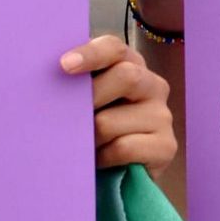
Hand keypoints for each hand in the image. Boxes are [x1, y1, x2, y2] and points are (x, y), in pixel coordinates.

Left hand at [66, 36, 176, 170]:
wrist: (118, 172)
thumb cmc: (95, 128)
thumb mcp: (85, 100)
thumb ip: (76, 83)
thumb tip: (53, 75)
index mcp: (130, 65)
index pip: (114, 48)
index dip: (90, 54)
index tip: (64, 65)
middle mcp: (153, 85)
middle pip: (126, 76)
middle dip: (90, 98)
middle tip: (65, 117)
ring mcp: (163, 116)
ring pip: (111, 121)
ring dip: (89, 137)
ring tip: (84, 145)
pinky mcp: (166, 146)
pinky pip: (122, 148)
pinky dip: (103, 157)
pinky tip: (101, 160)